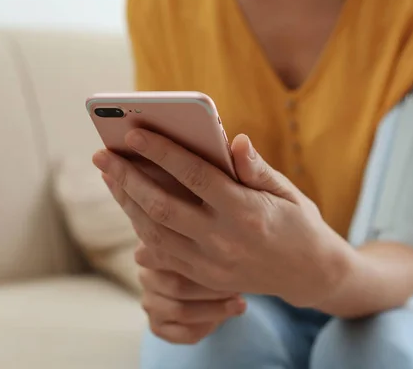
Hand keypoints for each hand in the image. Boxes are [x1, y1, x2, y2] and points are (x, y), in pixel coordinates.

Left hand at [93, 130, 352, 306]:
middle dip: (127, 177)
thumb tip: (234, 140)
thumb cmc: (300, 222)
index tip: (134, 133)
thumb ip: (256, 168)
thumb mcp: (287, 191)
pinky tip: (131, 211)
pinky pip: (163, 257)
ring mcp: (212, 265)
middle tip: (102, 154)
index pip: (194, 175)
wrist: (310, 273)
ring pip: (155, 233)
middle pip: (162, 206)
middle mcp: (225, 241)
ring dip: (127, 204)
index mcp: (247, 211)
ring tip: (110, 178)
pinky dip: (142, 232)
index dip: (161, 152)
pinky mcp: (206, 279)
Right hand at [138, 254, 245, 343]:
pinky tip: (221, 319)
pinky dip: (207, 327)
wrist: (206, 284)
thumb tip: (230, 255)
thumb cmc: (208, 260)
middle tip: (238, 289)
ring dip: (215, 310)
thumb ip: (210, 251)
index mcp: (155, 249)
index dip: (206, 266)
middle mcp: (146, 276)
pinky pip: (184, 333)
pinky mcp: (157, 326)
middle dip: (213, 290)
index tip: (232, 268)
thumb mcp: (207, 250)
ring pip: (181, 312)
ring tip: (238, 304)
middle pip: (178, 287)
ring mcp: (150, 303)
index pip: (175, 258)